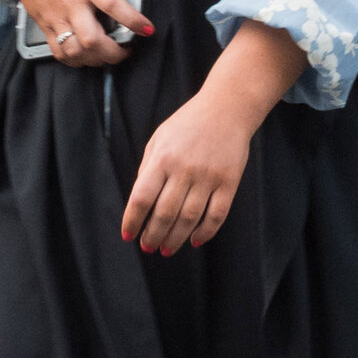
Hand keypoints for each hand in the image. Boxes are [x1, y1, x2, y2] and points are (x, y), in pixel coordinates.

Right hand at [0, 0, 150, 69]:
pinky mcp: (45, 25)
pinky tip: (86, 56)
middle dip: (114, 52)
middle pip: (93, 39)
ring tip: (108, 55)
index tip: (147, 29)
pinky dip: (74, 60)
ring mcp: (57, 17)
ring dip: (95, 59)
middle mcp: (72, 4)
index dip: (133, 21)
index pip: (112, 6)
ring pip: (75, 51)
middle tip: (127, 50)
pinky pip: (58, 52)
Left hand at [123, 84, 259, 253]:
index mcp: (162, 158)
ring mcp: (208, 176)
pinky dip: (205, 232)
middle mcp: (184, 169)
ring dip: (175, 238)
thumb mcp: (159, 139)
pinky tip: (194, 240)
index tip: (128, 235)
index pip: (142, 197)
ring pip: (189, 218)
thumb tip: (139, 204)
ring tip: (166, 250)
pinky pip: (217, 214)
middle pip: (164, 213)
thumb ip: (147, 169)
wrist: (227, 108)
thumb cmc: (187, 125)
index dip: (132, 220)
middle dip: (153, 235)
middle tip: (148, 248)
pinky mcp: (229, 182)